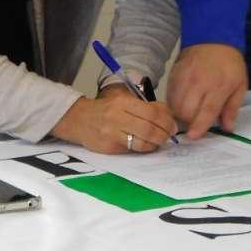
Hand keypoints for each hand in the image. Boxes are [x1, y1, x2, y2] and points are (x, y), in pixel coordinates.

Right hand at [51, 90, 177, 153]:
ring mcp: (112, 134)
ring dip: (156, 144)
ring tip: (159, 141)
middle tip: (170, 136)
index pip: (152, 112)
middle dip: (164, 134)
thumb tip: (168, 115)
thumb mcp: (124, 100)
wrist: (78, 119)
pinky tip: (146, 145)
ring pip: (142, 143)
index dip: (167, 121)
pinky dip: (144, 148)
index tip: (173, 125)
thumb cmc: (105, 109)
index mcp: (122, 102)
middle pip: (149, 129)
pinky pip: (132, 150)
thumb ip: (145, 106)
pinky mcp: (109, 148)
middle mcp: (117, 117)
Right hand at [167, 43, 248, 140]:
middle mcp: (199, 82)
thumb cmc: (230, 65)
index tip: (193, 136)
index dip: (199, 125)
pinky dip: (173, 103)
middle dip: (189, 121)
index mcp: (218, 86)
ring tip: (188, 112)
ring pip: (175, 104)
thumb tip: (227, 128)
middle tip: (196, 120)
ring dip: (180, 114)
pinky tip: (181, 102)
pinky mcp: (174, 74)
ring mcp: (184, 77)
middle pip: (187, 110)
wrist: (213, 38)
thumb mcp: (240, 85)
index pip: (207, 110)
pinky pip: (169, 95)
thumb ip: (232, 108)